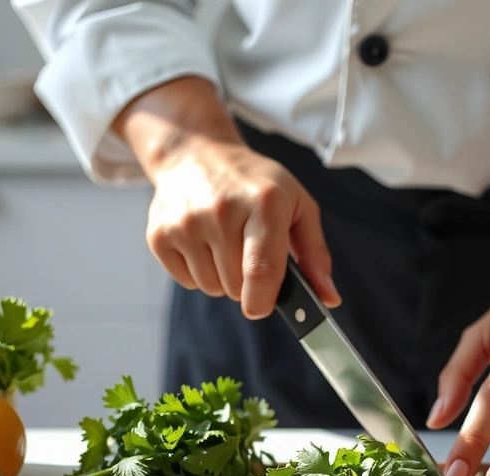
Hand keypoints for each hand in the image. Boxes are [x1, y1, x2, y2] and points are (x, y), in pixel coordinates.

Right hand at [115, 77, 339, 316]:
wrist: (196, 154)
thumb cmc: (255, 183)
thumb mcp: (296, 205)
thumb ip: (315, 254)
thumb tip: (329, 298)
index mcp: (264, 203)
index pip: (262, 271)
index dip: (264, 300)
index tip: (264, 306)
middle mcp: (221, 211)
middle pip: (237, 287)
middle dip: (248, 283)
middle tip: (248, 252)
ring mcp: (186, 223)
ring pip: (212, 287)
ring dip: (223, 277)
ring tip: (225, 243)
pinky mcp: (160, 235)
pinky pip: (188, 281)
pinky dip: (198, 272)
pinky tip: (203, 242)